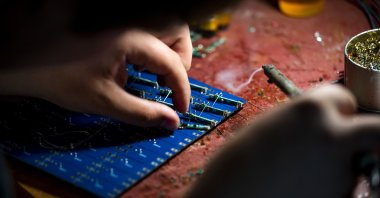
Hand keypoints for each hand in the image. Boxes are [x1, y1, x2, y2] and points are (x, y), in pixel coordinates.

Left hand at [0, 21, 191, 130]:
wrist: (24, 58)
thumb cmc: (61, 79)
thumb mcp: (104, 101)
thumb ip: (143, 113)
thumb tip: (173, 123)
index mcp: (132, 39)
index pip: (173, 63)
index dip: (182, 89)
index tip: (181, 110)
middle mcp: (131, 23)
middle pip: (176, 31)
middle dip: (180, 60)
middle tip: (167, 84)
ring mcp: (123, 20)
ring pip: (162, 27)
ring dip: (166, 51)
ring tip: (151, 75)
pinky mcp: (114, 22)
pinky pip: (145, 29)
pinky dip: (149, 47)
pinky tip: (134, 64)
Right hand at [187, 85, 379, 197]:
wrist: (229, 196)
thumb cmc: (238, 162)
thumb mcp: (269, 125)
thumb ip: (301, 121)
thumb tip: (318, 125)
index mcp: (311, 110)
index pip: (342, 99)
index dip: (335, 108)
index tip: (330, 116)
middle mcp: (333, 136)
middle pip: (375, 130)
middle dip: (367, 133)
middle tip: (346, 142)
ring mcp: (339, 170)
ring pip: (354, 159)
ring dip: (338, 161)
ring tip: (301, 170)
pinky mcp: (338, 196)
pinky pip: (341, 184)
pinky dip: (329, 183)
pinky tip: (300, 185)